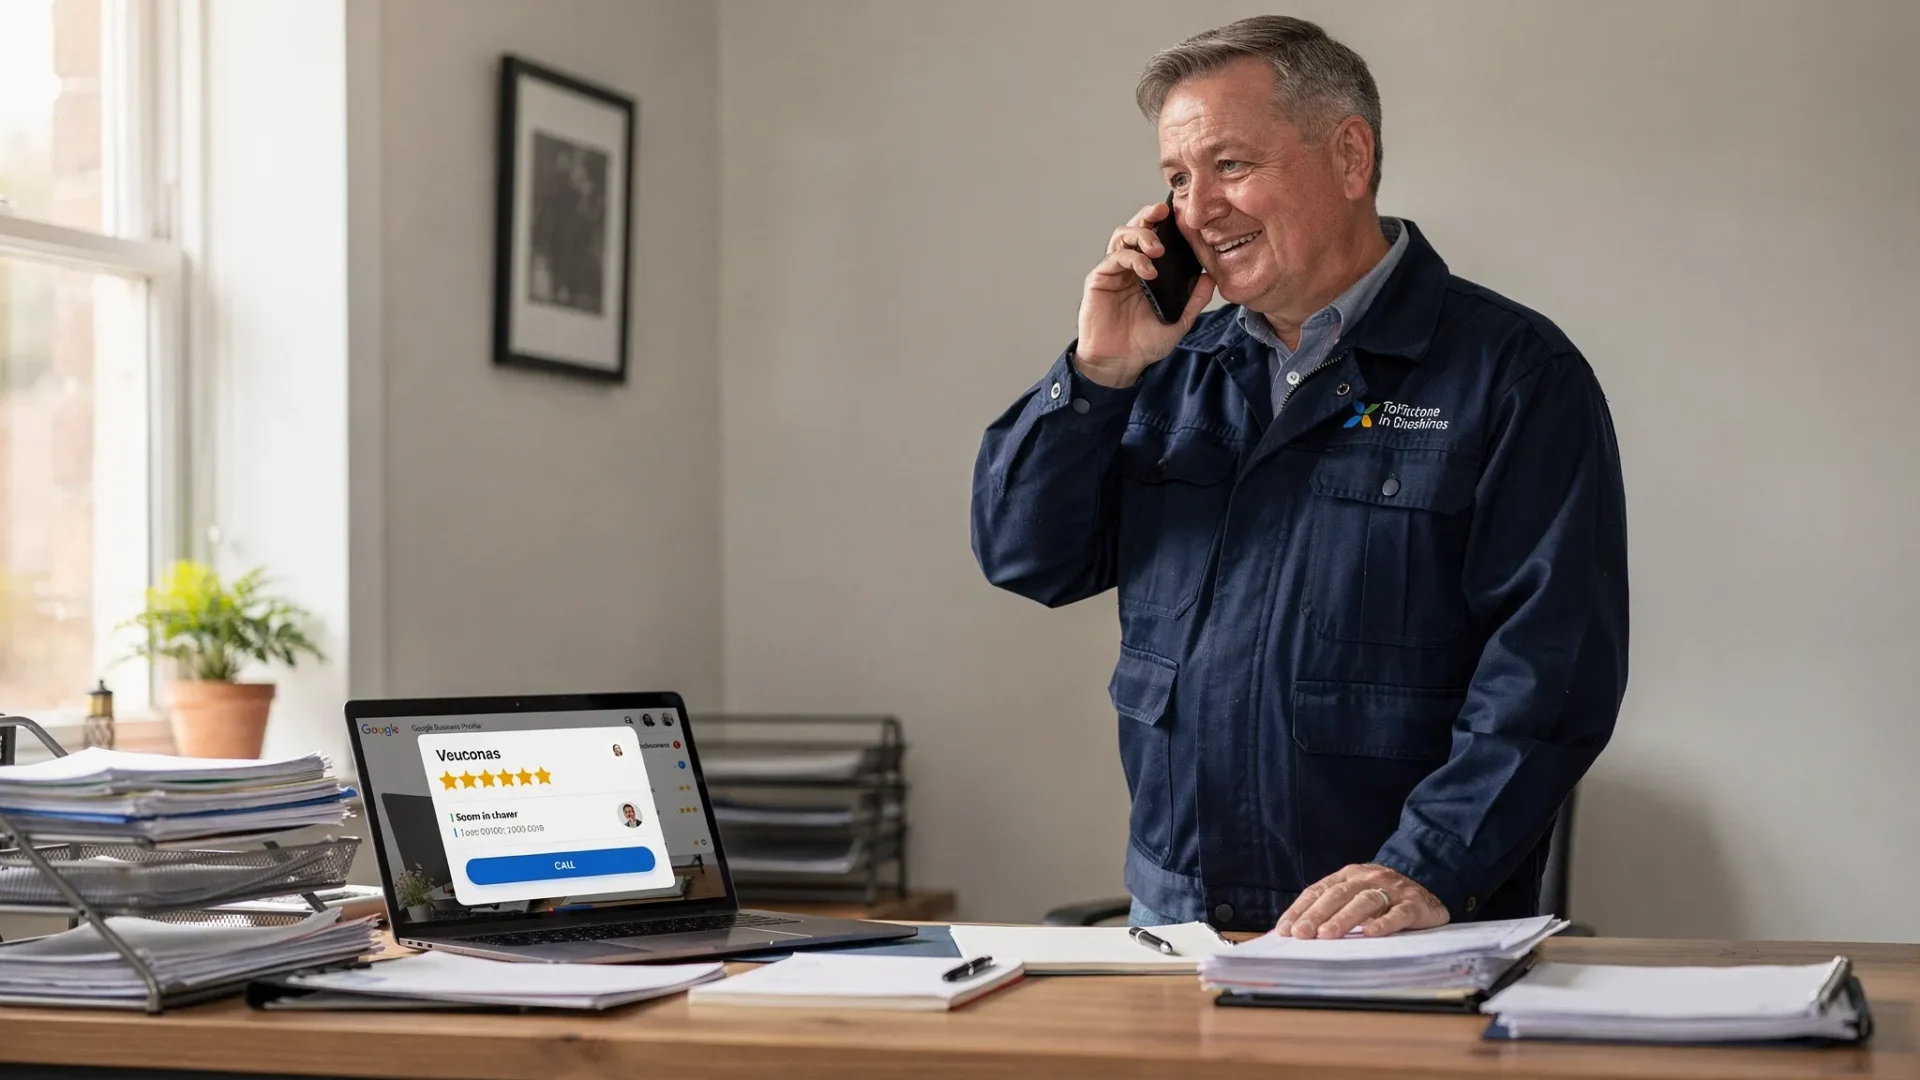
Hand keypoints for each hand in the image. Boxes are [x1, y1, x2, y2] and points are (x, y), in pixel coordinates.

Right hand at [1074, 201, 1214, 387]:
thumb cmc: (1144, 344)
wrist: (1120, 363)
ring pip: (1122, 236)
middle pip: (1136, 228)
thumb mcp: (1178, 321)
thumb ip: (1194, 300)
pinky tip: (1148, 272)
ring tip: (1157, 249)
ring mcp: (1114, 271)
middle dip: (1149, 216)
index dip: (1165, 224)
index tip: (1180, 215)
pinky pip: (1114, 258)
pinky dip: (1132, 259)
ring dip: (1141, 235)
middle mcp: (1130, 267)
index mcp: (1148, 272)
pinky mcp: (1099, 279)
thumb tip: (1210, 277)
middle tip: (1163, 213)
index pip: (1156, 238)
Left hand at [1275, 864, 1449, 938]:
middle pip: (1338, 895)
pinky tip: (1370, 933)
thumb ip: (1332, 906)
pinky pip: (1398, 913)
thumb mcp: (1356, 894)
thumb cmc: (1384, 894)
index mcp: (1348, 875)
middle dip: (1316, 915)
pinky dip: (1383, 923)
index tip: (1284, 930)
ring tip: (1327, 935)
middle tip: (1301, 934)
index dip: (1300, 910)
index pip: (1318, 891)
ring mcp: (1392, 890)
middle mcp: (1367, 879)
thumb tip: (1297, 930)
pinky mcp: (1414, 904)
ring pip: (1365, 901)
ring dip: (1344, 918)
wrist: (1430, 881)